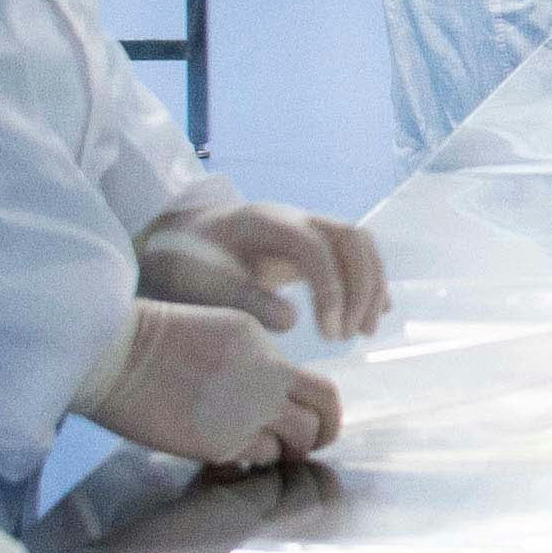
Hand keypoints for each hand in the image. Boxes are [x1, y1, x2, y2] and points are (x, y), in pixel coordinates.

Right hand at [74, 297, 343, 469]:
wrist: (112, 355)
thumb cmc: (151, 342)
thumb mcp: (220, 332)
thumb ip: (256, 360)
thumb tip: (274, 394)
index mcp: (265, 344)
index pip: (319, 386)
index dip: (324, 412)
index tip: (313, 424)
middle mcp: (267, 376)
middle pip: (323, 417)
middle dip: (319, 437)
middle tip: (304, 449)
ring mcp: (248, 411)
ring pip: (297, 444)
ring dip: (286, 453)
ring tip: (264, 453)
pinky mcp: (223, 442)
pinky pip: (258, 459)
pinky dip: (253, 462)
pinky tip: (233, 456)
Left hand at [137, 194, 390, 337]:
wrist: (180, 244)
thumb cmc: (188, 264)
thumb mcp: (205, 284)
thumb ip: (245, 299)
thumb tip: (293, 320)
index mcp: (267, 221)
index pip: (315, 247)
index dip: (330, 290)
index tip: (329, 334)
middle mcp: (296, 218)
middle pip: (351, 238)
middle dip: (361, 287)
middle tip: (351, 334)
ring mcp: (308, 228)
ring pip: (359, 246)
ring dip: (371, 287)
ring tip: (364, 332)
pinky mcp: (313, 246)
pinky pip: (353, 257)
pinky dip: (368, 284)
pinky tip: (370, 317)